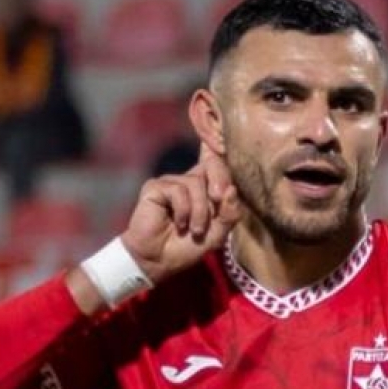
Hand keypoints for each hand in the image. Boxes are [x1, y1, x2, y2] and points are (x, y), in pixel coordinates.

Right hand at [121, 143, 242, 284]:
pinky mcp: (155, 188)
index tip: (222, 127)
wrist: (158, 261)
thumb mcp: (217, 234)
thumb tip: (232, 190)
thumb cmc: (186, 248)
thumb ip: (229, 213)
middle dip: (220, 179)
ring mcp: (171, 182)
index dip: (218, 144)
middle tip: (219, 199)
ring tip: (195, 228)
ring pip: (196, 182)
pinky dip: (183, 209)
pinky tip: (179, 223)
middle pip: (211, 164)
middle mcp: (189, 181)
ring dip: (200, 210)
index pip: (215, 162)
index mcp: (205, 189)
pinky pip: (178, 190)